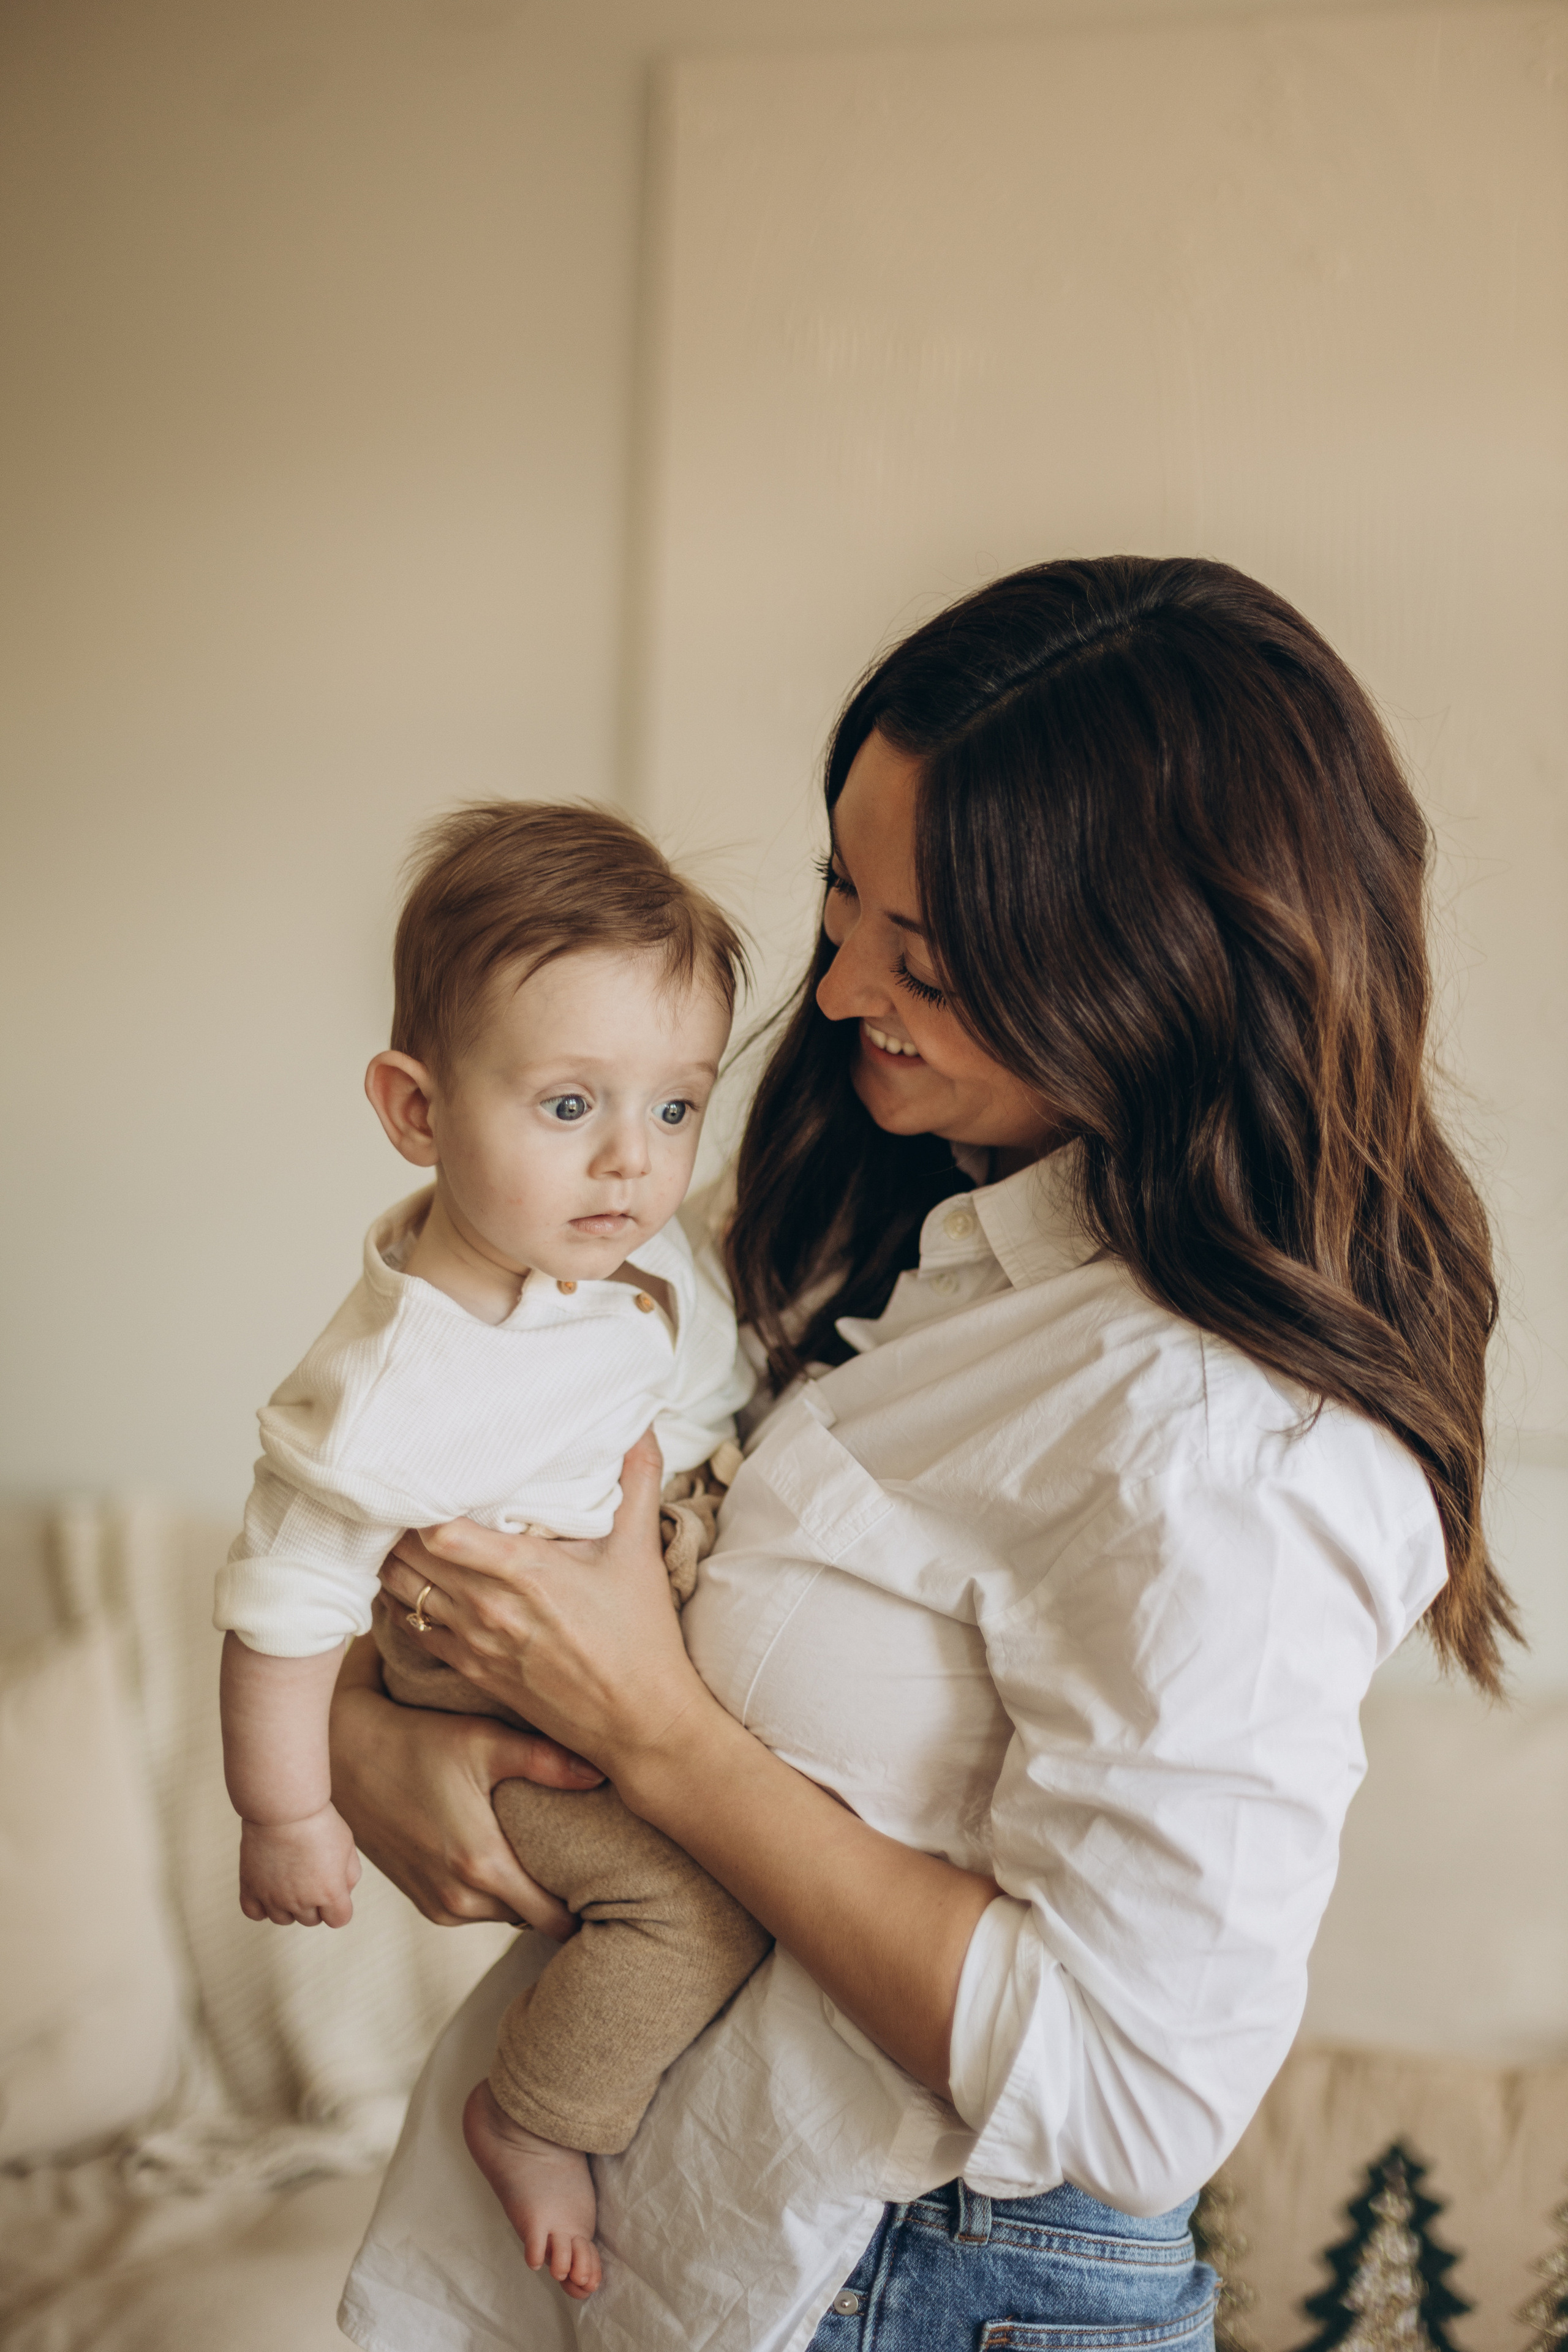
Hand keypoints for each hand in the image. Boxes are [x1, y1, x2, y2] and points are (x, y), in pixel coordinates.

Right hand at [240, 1801, 360, 1926]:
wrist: (284, 1807)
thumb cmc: (318, 1822)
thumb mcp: (347, 1846)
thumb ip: (350, 1875)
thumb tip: (343, 1892)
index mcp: (329, 1892)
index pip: (339, 1920)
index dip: (339, 1905)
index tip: (333, 1887)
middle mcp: (301, 1901)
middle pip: (311, 1920)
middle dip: (315, 1902)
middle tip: (311, 1873)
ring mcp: (273, 1898)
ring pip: (283, 1919)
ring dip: (289, 1905)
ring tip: (290, 1877)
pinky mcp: (250, 1888)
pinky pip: (254, 1913)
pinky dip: (262, 1906)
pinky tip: (268, 1888)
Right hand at [329, 1636, 597, 1938]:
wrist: (348, 1755)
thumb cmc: (419, 1742)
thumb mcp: (485, 1742)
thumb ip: (546, 1762)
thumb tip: (601, 1773)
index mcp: (482, 1866)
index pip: (554, 1919)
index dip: (586, 1907)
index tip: (609, 1887)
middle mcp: (459, 1898)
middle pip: (532, 1919)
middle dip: (559, 1899)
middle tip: (589, 1868)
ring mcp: (436, 1905)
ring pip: (503, 1914)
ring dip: (522, 1894)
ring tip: (547, 1857)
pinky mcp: (420, 1900)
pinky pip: (474, 1909)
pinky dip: (492, 1892)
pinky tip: (503, 1855)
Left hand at [377, 1433, 714, 1779]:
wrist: (639, 1723)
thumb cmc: (641, 1635)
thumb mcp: (641, 1551)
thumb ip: (638, 1479)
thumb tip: (641, 1422)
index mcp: (523, 1571)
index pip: (437, 1530)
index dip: (420, 1498)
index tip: (424, 1470)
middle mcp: (487, 1608)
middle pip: (405, 1555)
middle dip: (398, 1521)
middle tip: (402, 1489)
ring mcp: (473, 1643)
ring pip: (399, 1591)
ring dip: (394, 1559)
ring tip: (399, 1529)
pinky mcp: (470, 1670)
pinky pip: (411, 1628)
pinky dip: (403, 1600)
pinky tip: (414, 1578)